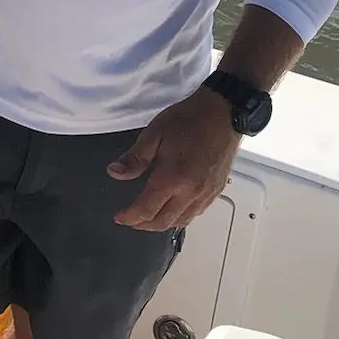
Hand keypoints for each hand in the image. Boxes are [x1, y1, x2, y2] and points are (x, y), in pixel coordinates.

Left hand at [108, 88, 239, 231]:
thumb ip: (135, 158)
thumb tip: (115, 173)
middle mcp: (191, 192)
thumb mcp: (154, 134)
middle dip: (142, 225)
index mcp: (173, 178)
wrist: (223, 113)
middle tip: (129, 220)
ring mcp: (206, 194)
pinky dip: (179, 218)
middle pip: (163, 222)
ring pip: (181, 222)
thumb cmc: (187, 120)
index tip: (118, 217)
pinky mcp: (216, 191)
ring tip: (147, 218)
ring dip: (161, 224)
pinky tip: (172, 210)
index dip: (129, 217)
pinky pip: (195, 214)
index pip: (146, 209)